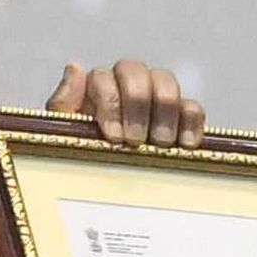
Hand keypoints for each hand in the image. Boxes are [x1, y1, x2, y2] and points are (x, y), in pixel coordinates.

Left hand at [44, 59, 205, 145]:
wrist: (103, 188)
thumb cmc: (83, 161)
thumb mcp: (65, 137)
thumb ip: (64, 104)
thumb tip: (74, 67)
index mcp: (95, 90)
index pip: (103, 77)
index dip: (110, 102)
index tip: (113, 136)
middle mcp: (126, 87)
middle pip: (136, 70)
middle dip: (136, 104)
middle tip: (135, 139)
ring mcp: (156, 100)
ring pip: (166, 81)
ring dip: (164, 109)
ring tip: (160, 143)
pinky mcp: (181, 119)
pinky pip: (193, 107)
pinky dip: (191, 122)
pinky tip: (185, 145)